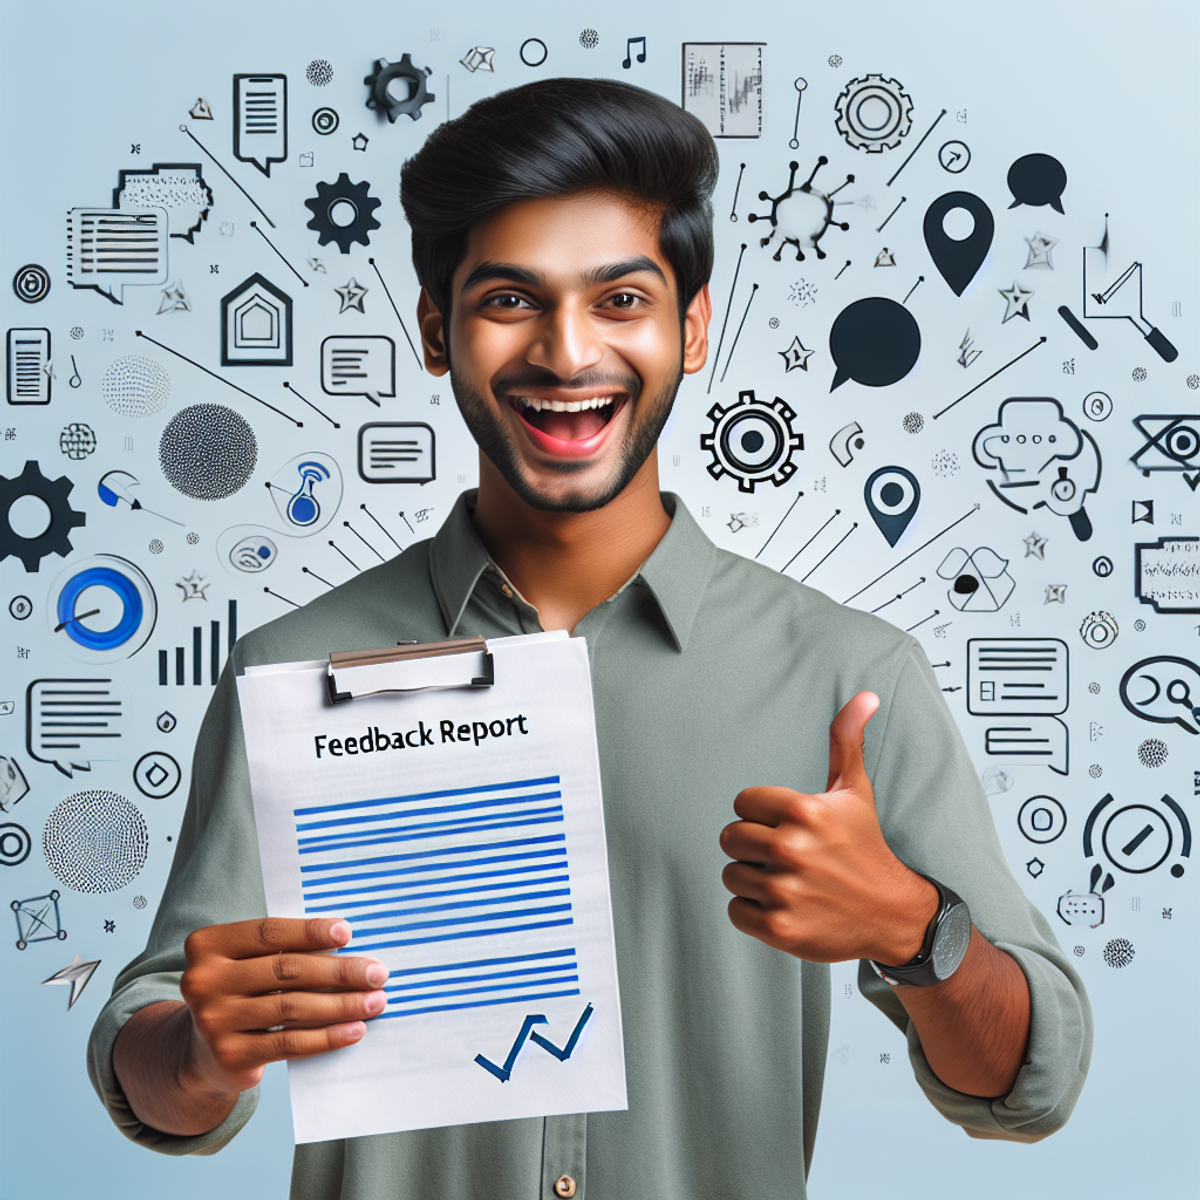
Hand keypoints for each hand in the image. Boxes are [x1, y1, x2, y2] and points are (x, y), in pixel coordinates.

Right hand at [179, 917, 387, 1095]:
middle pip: (286, 970)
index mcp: (208, 945)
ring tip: (374, 1002)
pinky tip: (354, 1030)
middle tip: (377, 973)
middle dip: (339, 972)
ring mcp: (213, 1021)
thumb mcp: (250, 961)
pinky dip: (327, 1037)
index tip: (348, 933)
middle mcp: (203, 981)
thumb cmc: (242, 989)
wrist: (204, 1049)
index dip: (310, 931)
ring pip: (292, 1008)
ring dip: (341, 1005)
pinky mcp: (229, 1056)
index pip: (268, 932)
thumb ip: (284, 948)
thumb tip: (347, 945)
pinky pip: (289, 1044)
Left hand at [719, 692, 936, 964]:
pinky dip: (755, 911)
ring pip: (731, 875)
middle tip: (784, 855)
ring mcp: (784, 891)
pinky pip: (736, 911)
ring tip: (790, 880)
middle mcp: (791, 849)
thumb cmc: (865, 847)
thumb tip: (863, 696)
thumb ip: (847, 741)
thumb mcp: (855, 791)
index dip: (760, 814)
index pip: (741, 803)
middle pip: (729, 838)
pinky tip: (786, 905)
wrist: (892, 913)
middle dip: (752, 846)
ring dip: (754, 879)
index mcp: (803, 811)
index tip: (787, 826)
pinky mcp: (779, 928)